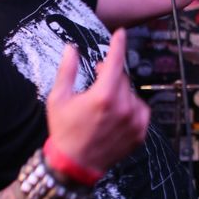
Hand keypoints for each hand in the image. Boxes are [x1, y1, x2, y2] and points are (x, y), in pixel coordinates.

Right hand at [46, 28, 149, 173]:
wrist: (74, 165)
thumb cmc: (64, 130)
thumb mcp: (58, 98)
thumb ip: (67, 70)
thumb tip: (72, 48)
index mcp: (103, 95)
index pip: (115, 61)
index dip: (118, 44)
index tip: (121, 33)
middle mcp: (123, 107)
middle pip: (122, 78)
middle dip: (110, 76)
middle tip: (96, 82)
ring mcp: (134, 121)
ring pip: (131, 94)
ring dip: (120, 93)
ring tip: (104, 107)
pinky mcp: (140, 133)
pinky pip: (140, 110)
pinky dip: (131, 109)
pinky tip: (115, 116)